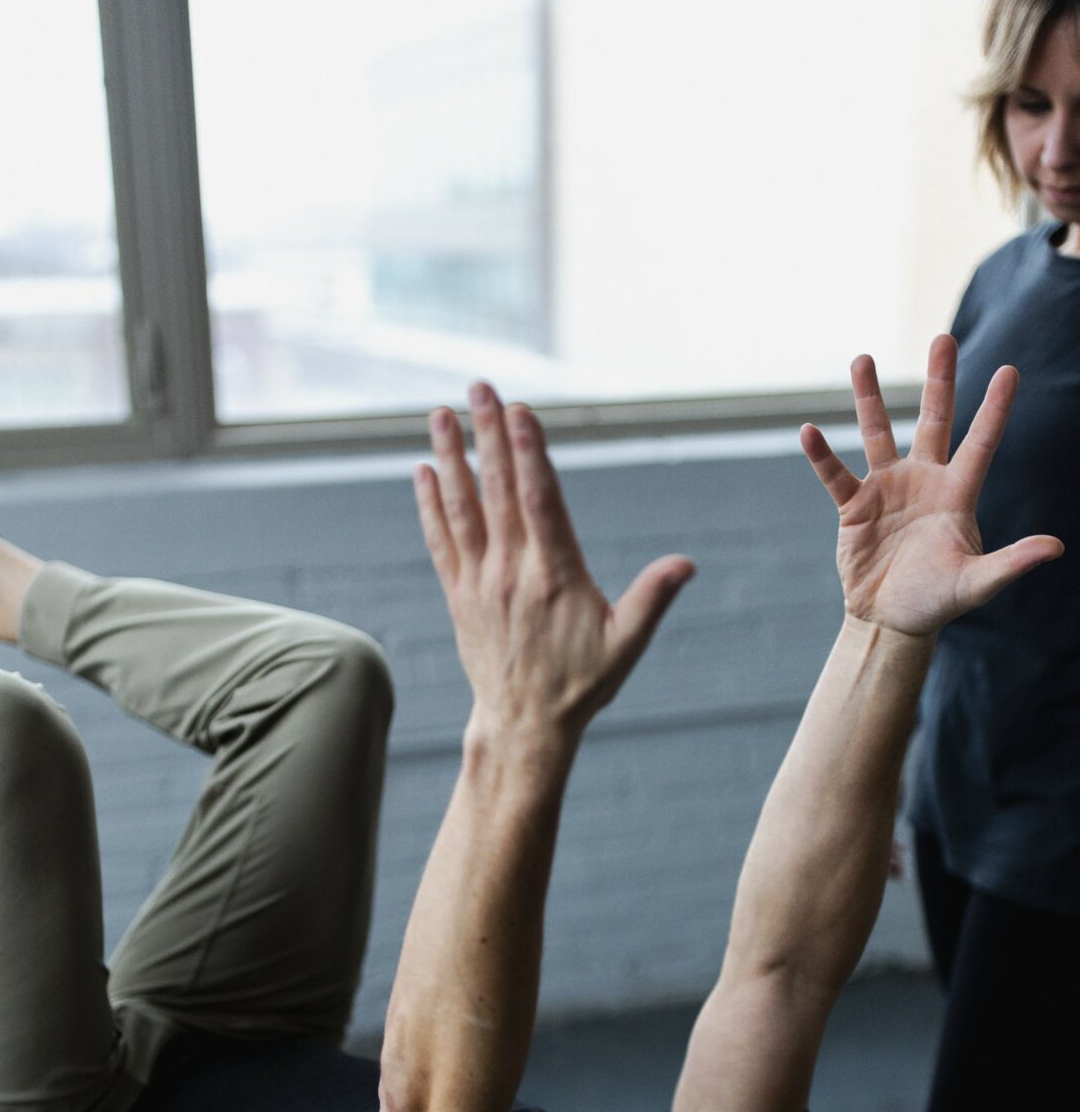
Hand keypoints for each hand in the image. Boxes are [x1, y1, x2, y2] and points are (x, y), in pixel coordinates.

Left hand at [415, 382, 692, 741]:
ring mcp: (480, 582)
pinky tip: (424, 470)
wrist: (524, 725)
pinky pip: (441, 540)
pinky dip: (431, 504)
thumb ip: (652, 600)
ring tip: (441, 414)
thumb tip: (686, 564)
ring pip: (462, 508)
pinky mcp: (459, 595)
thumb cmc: (581, 684)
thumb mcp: (626, 645)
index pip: (539, 501)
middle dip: (488, 434)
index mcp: (554, 575)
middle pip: (497, 490)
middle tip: (479, 386)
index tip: (519, 411)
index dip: (528, 453)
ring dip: (452, 457)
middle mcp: (511, 572)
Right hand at [801, 336, 1063, 636]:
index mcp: (957, 494)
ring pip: (879, 433)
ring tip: (862, 359)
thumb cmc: (938, 600)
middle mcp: (924, 481)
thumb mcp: (976, 584)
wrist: (890, 621)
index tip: (1010, 370)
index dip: (995, 408)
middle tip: (943, 338)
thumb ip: (1011, 563)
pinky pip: (836, 475)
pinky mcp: (853, 507)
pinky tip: (809, 431)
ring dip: (870, 398)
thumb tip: (1055, 547)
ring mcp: (887, 489)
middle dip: (939, 381)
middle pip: (933, 420)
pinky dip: (822, 455)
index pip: (981, 443)